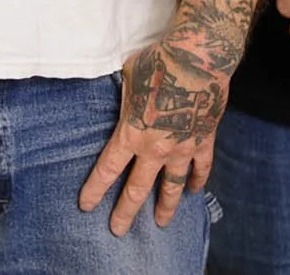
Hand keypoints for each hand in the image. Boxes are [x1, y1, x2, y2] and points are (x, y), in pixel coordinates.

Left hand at [78, 38, 223, 235]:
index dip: (95, 190)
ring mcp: (182, 149)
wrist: (196, 59)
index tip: (86, 205)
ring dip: (165, 207)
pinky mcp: (203, 141)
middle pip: (136, 189)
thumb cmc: (157, 63)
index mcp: (131, 134)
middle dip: (125, 212)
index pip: (107, 170)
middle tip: (117, 230)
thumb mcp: (127, 76)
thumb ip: (125, 95)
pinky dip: (198, 181)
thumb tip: (121, 94)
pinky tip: (194, 192)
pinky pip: (201, 168)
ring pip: (171, 187)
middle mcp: (155, 149)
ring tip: (161, 223)